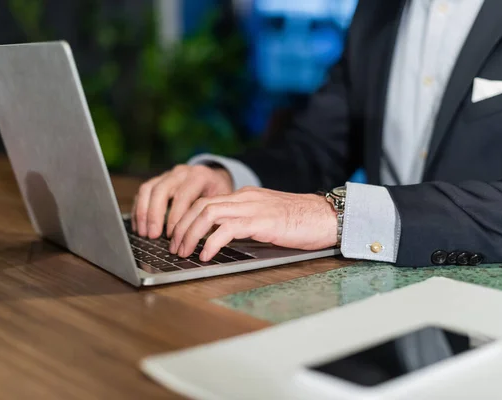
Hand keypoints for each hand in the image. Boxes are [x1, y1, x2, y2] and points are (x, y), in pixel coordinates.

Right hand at [132, 165, 232, 238]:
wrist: (216, 178)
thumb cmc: (220, 195)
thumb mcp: (223, 203)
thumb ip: (212, 218)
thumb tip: (204, 243)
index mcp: (200, 176)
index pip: (183, 196)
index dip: (175, 217)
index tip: (171, 236)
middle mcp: (182, 172)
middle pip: (161, 190)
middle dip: (154, 215)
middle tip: (153, 236)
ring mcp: (168, 174)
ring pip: (148, 189)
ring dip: (143, 213)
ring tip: (143, 233)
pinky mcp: (158, 179)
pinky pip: (143, 192)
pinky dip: (139, 210)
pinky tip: (139, 227)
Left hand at [169, 187, 337, 261]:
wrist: (326, 217)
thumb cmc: (302, 222)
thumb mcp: (268, 219)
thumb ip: (247, 224)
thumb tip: (224, 241)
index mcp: (245, 197)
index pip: (206, 202)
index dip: (186, 219)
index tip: (178, 237)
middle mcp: (245, 198)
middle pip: (200, 206)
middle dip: (181, 227)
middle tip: (175, 247)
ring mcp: (253, 208)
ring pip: (208, 214)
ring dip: (190, 234)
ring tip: (184, 252)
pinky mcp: (262, 221)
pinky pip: (227, 229)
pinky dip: (210, 242)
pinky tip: (205, 255)